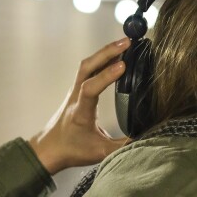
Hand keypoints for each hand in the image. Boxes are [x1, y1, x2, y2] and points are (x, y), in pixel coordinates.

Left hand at [27, 38, 130, 174]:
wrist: (48, 149)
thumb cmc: (72, 150)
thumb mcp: (100, 153)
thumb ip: (124, 146)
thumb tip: (147, 139)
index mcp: (80, 112)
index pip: (90, 88)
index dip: (106, 76)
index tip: (123, 66)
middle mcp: (75, 97)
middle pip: (87, 67)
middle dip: (107, 52)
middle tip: (128, 42)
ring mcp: (74, 91)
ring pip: (87, 65)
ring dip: (104, 52)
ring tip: (124, 43)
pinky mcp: (77, 90)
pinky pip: (88, 69)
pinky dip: (102, 59)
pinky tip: (115, 55)